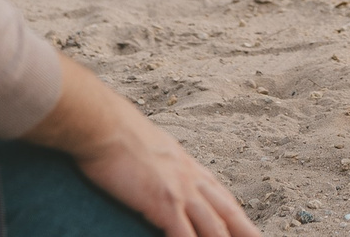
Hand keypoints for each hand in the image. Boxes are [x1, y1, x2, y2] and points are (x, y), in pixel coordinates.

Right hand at [26, 57, 258, 236]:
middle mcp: (190, 178)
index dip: (236, 214)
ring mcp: (180, 190)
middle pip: (227, 211)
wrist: (102, 124)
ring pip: (214, 227)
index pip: (220, 195)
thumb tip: (157, 172)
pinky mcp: (164, 203)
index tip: (247, 227)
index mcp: (187, 165)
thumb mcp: (149, 147)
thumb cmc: (115, 133)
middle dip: (246, 230)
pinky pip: (184, 235)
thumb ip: (160, 163)